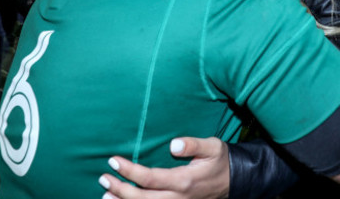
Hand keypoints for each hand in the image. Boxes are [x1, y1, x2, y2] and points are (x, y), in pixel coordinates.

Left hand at [99, 137, 228, 198]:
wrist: (236, 181)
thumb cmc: (221, 160)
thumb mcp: (213, 146)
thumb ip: (193, 145)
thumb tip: (173, 144)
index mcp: (184, 181)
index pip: (150, 178)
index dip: (129, 171)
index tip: (113, 161)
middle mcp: (178, 198)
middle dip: (120, 189)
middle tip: (103, 177)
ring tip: (105, 194)